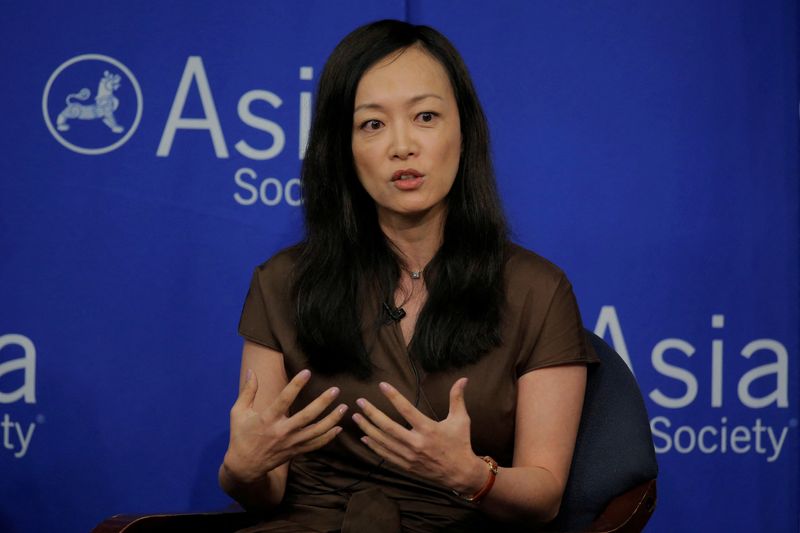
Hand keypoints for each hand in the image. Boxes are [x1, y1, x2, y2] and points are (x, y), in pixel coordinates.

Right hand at [223, 369, 347, 482]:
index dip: (296, 385)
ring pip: (316, 431)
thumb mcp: (238, 412)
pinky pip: (315, 445)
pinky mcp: (296, 451)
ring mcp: (291, 443)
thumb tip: (251, 371)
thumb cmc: (241, 436)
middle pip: (307, 416)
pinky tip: (339, 428)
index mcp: (267, 419)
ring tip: (344, 407)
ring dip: (332, 419)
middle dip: (323, 403)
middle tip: (335, 390)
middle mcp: (282, 431)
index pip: (284, 399)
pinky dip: (328, 437)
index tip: (307, 372)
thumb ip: (248, 392)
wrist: (244, 467)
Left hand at [352, 378, 485, 493]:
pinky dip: (374, 446)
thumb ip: (457, 398)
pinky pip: (386, 455)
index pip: (406, 410)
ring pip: (383, 441)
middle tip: (360, 402)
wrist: (460, 473)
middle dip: (371, 413)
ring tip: (356, 417)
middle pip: (388, 427)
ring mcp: (409, 456)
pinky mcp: (406, 465)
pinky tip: (365, 437)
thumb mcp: (461, 419)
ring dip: (368, 428)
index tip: (382, 385)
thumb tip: (463, 379)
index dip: (393, 396)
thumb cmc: (460, 443)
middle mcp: (416, 443)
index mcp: (428, 429)